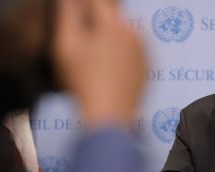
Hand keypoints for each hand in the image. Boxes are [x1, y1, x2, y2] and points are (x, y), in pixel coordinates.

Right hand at [53, 0, 146, 127]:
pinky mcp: (148, 67)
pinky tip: (109, 68)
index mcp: (114, 26)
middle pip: (114, 16)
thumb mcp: (66, 47)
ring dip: (112, 36)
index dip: (86, 5)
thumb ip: (68, 15)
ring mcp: (145, 51)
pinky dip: (124, 53)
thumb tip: (71, 0)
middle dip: (100, 20)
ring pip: (126, 33)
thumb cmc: (84, 84)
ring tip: (96, 56)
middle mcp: (135, 34)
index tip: (78, 10)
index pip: (99, 2)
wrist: (109, 116)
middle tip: (86, 38)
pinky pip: (135, 51)